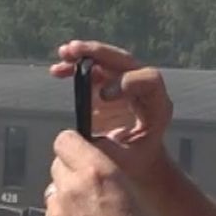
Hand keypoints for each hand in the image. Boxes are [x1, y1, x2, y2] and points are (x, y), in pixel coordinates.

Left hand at [44, 130, 166, 215]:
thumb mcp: (131, 195)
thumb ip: (104, 176)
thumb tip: (89, 167)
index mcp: (99, 172)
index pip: (66, 140)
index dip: (72, 147)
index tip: (77, 153)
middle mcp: (73, 188)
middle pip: (57, 165)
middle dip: (70, 174)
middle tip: (88, 192)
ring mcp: (57, 213)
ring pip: (53, 192)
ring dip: (65, 199)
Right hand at [49, 40, 174, 181]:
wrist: (139, 161)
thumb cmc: (135, 163)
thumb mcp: (124, 161)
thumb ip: (108, 150)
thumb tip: (85, 139)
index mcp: (158, 106)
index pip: (149, 80)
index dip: (126, 82)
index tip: (103, 95)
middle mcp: (144, 89)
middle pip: (125, 61)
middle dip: (99, 54)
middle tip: (74, 52)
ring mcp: (127, 83)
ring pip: (107, 60)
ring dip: (84, 54)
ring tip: (63, 54)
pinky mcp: (110, 84)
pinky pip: (93, 68)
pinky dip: (75, 67)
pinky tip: (57, 70)